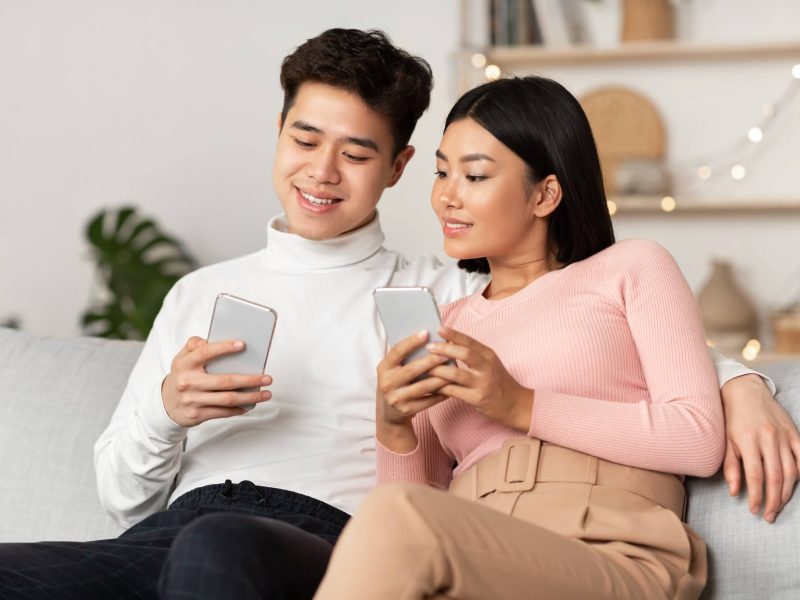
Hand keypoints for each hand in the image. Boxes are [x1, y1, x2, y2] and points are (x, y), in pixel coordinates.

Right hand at [162, 336, 271, 427]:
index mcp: (184, 364)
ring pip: (228, 399)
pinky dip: (240, 408)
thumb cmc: (181, 377)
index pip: (205, 352)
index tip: (243, 345)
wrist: (165, 405)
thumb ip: (193, 346)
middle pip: (225, 381)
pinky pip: (223, 412)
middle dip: (250, 380)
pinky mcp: (197, 415)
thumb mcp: (181, 359)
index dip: (224, 348)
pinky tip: (251, 404)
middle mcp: (188, 382)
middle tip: (267, 378)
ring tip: (266, 393)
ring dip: (251, 397)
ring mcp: (192, 400)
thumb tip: (207, 339)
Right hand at [376, 331, 450, 451]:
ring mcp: (396, 398)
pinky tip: (451, 387)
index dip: (411, 342)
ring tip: (454, 370)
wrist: (389, 412)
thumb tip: (428, 339)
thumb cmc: (396, 382)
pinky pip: (428, 401)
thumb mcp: (394, 369)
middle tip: (447, 353)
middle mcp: (387, 383)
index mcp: (384, 368)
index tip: (426, 333)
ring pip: (423, 386)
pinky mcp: (406, 410)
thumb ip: (405, 357)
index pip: (397, 352)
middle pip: (412, 370)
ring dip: (440, 378)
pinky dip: (441, 394)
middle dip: (431, 361)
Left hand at [426, 327, 532, 430]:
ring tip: (424, 367)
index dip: (454, 334)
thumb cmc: (498, 381)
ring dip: (438, 370)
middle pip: (464, 354)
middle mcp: (487, 367)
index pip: (470, 341)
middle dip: (444, 349)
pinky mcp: (476, 399)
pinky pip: (454, 391)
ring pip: (456, 374)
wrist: (515, 404)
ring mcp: (482, 384)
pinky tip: (430, 385)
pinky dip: (440, 387)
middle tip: (428, 347)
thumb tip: (447, 343)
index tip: (439, 328)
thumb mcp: (490, 363)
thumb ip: (472, 354)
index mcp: (489, 355)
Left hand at [721, 373, 799, 522]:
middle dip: (773, 500)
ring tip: (779, 505)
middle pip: (776, 477)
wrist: (745, 390)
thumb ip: (730, 466)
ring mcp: (784, 436)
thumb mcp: (725, 440)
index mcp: (748, 440)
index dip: (757, 496)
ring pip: (791, 471)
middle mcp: (769, 438)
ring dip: (787, 492)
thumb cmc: (731, 417)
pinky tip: (797, 485)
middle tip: (769, 515)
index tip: (754, 510)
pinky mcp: (794, 433)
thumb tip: (734, 492)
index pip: (755, 476)